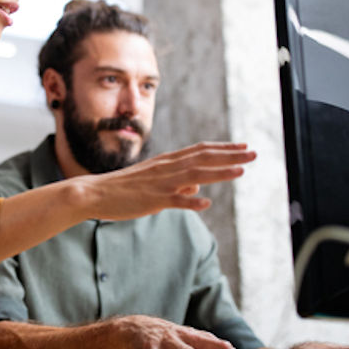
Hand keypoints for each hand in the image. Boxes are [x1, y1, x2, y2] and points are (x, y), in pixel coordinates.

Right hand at [83, 143, 256, 221]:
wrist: (94, 192)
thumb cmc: (124, 188)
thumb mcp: (154, 181)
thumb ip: (178, 182)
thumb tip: (198, 185)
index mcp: (167, 161)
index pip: (200, 150)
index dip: (223, 148)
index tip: (243, 146)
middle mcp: (167, 168)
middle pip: (203, 158)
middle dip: (230, 155)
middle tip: (254, 153)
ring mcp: (160, 183)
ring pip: (195, 174)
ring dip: (219, 173)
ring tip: (241, 171)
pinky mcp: (152, 199)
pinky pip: (174, 200)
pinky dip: (191, 200)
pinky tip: (206, 202)